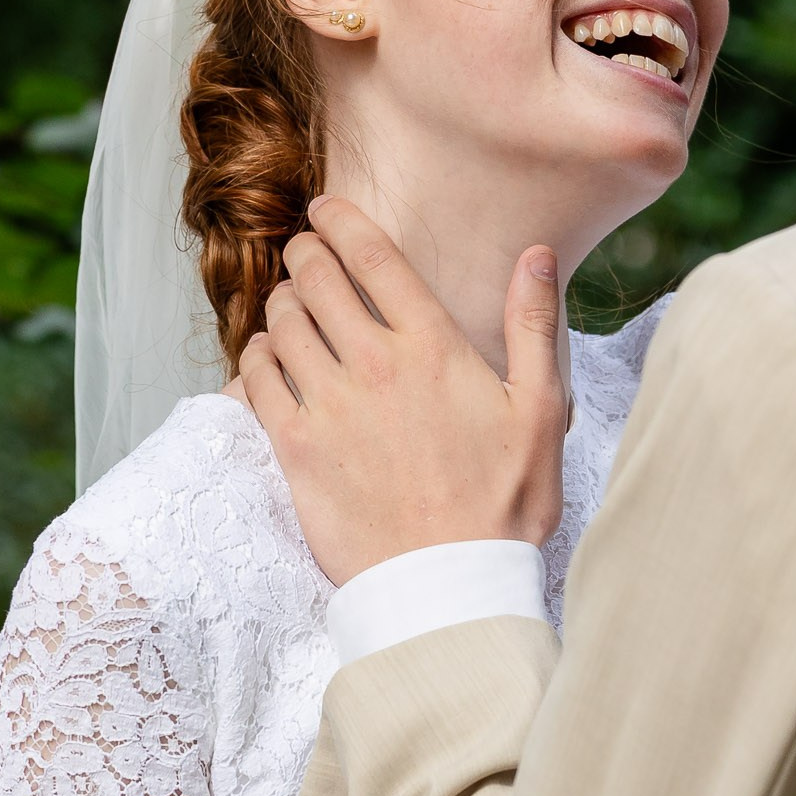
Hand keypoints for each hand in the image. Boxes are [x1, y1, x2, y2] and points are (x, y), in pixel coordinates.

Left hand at [239, 196, 569, 585]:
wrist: (450, 585)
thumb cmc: (504, 504)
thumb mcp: (540, 411)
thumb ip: (533, 325)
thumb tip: (535, 256)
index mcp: (434, 346)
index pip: (372, 255)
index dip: (341, 221)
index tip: (325, 211)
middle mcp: (375, 364)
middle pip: (315, 278)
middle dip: (305, 255)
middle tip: (305, 255)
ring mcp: (330, 405)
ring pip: (281, 322)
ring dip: (280, 304)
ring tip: (289, 306)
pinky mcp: (295, 448)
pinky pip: (256, 379)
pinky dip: (255, 358)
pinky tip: (266, 360)